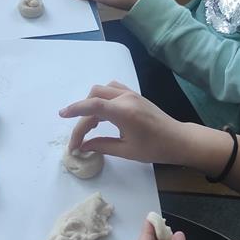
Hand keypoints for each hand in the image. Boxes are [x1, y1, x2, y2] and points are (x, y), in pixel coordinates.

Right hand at [60, 82, 186, 164]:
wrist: (178, 139)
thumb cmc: (154, 148)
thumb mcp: (126, 151)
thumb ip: (101, 145)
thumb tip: (83, 145)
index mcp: (124, 112)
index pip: (93, 106)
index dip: (75, 109)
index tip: (62, 115)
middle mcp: (126, 98)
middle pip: (94, 96)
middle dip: (82, 113)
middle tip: (80, 135)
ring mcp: (131, 94)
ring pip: (102, 89)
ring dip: (91, 102)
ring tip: (90, 123)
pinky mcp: (134, 94)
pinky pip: (112, 88)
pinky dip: (102, 96)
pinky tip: (102, 111)